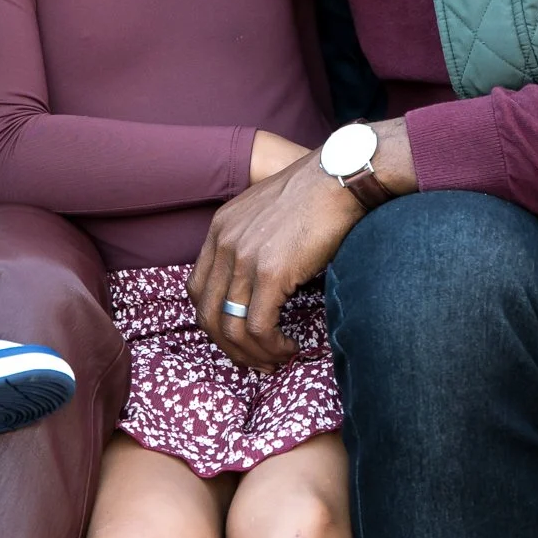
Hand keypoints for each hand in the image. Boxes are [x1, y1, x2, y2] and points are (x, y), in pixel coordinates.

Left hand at [193, 119, 414, 368]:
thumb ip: (252, 241)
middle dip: (228, 347)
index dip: (214, 321)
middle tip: (253, 360)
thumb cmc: (315, 194)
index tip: (237, 337)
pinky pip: (258, 327)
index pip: (197, 289)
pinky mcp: (271, 273)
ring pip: (230, 327)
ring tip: (274, 359)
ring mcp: (245, 259)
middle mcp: (224, 244)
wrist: (340, 177)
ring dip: (252, 353)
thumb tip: (262, 281)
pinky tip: (288, 348)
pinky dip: (271, 346)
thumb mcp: (267, 213)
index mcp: (220, 229)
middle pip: (206, 314)